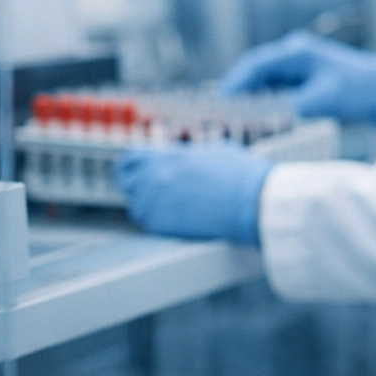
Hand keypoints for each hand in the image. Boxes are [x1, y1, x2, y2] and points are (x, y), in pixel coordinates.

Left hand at [115, 145, 273, 245]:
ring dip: (146, 205)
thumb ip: (186, 155)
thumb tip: (181, 156)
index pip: (130, 158)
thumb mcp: (209, 151)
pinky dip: (156, 221)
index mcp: (166, 156)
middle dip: (133, 185)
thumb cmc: (237, 174)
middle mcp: (156, 177)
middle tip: (143, 190)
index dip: (130, 165)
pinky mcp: (163, 224)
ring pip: (136, 206)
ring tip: (166, 207)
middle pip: (126, 182)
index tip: (131, 170)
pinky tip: (172, 219)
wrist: (249, 200)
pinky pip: (148, 223)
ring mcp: (157, 201)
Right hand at [221, 30, 375, 125]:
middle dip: (237, 92)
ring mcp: (297, 64)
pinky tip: (255, 117)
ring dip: (249, 98)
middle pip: (255, 71)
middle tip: (219, 114)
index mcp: (298, 52)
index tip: (220, 102)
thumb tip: (264, 120)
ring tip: (233, 118)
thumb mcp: (325, 99)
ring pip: (263, 80)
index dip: (235, 83)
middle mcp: (294, 53)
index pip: (256, 64)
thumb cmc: (359, 89)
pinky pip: (274, 87)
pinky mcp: (302, 77)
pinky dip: (263, 101)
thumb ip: (294, 107)